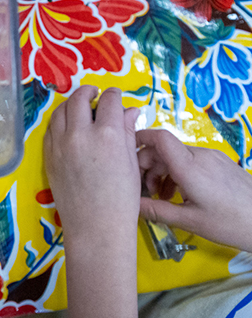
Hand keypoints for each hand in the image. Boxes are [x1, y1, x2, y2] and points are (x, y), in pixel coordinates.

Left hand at [45, 86, 141, 238]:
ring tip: (79, 106)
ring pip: (60, 111)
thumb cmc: (121, 199)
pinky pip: (50, 129)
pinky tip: (66, 124)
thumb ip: (128, 132)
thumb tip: (130, 110)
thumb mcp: (131, 162)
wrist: (96, 226)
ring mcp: (60, 144)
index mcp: (108, 135)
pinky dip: (58, 121)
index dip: (113, 94)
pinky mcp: (48, 155)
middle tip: (94, 93)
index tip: (115, 95)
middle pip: (79, 99)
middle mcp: (81, 134)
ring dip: (70, 104)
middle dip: (88, 91)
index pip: (109, 100)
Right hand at [138, 129, 251, 251]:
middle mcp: (200, 155)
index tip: (125, 154)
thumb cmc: (233, 222)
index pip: (158, 137)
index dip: (138, 140)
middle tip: (144, 190)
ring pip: (176, 155)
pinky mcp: (220, 163)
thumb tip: (131, 206)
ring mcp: (212, 157)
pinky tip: (180, 193)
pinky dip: (178, 172)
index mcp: (189, 166)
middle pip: (163, 148)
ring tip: (162, 196)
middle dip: (147, 165)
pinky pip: (190, 160)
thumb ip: (156, 211)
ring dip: (162, 171)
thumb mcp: (189, 221)